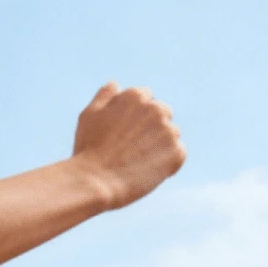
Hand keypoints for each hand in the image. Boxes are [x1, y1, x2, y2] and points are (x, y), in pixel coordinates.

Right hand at [72, 82, 185, 209]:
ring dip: (160, 145)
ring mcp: (168, 130)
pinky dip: (168, 163)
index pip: (145, 99)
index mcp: (135, 95)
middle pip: (162, 113)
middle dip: (151, 128)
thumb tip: (116, 84)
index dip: (135, 117)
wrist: (95, 181)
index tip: (124, 133)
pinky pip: (178, 154)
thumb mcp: (89, 115)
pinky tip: (148, 171)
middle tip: (132, 149)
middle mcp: (155, 108)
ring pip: (171, 134)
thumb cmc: (89, 149)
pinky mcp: (176, 152)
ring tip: (138, 162)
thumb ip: (104, 96)